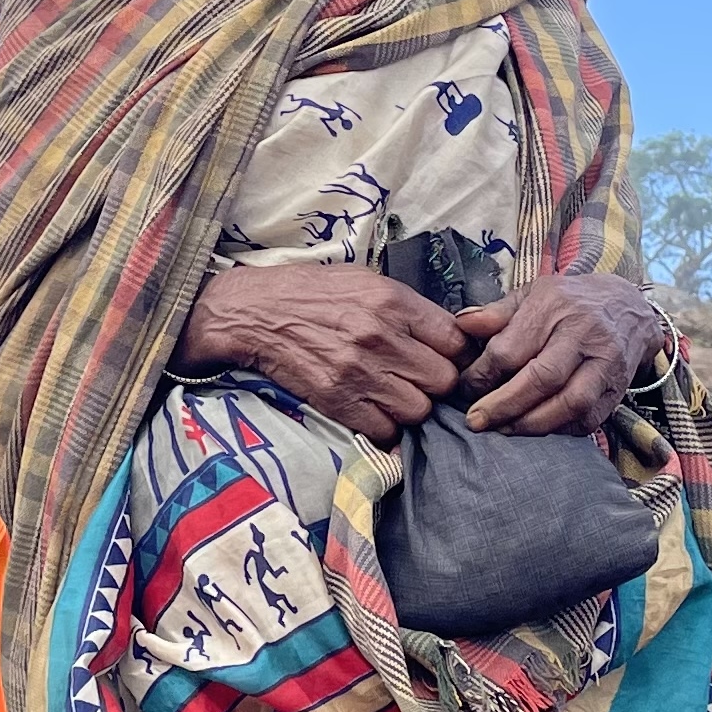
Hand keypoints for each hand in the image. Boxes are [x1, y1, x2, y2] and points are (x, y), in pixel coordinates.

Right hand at [177, 262, 468, 439]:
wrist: (254, 312)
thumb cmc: (312, 293)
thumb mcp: (365, 282)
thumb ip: (408, 308)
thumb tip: (450, 333)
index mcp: (393, 301)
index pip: (456, 340)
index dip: (457, 355)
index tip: (446, 359)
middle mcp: (380, 336)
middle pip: (443, 380)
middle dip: (435, 384)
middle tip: (418, 381)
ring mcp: (358, 370)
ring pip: (417, 410)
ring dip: (410, 408)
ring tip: (392, 396)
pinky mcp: (336, 399)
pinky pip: (384, 429)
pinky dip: (383, 426)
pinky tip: (371, 410)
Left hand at [455, 272, 665, 437]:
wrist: (630, 307)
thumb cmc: (570, 302)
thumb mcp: (532, 294)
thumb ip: (496, 312)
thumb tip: (461, 326)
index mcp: (554, 306)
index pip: (511, 348)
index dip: (483, 374)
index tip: (466, 388)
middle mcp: (584, 333)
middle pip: (542, 378)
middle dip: (504, 405)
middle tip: (476, 421)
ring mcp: (606, 362)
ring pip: (570, 403)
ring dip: (532, 424)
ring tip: (504, 429)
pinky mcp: (618, 388)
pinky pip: (589, 419)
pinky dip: (560, 430)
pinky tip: (536, 428)